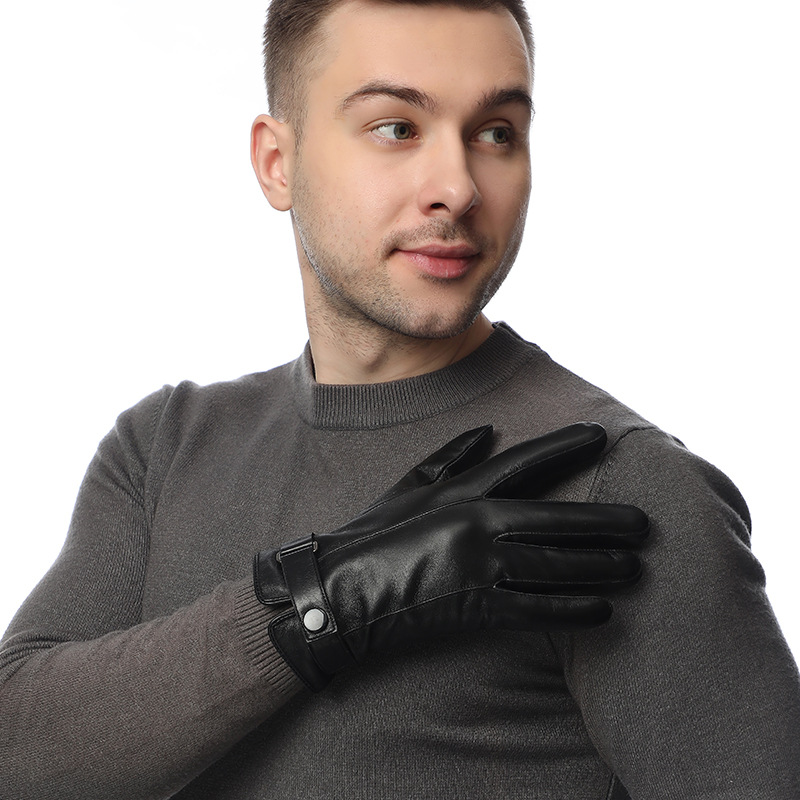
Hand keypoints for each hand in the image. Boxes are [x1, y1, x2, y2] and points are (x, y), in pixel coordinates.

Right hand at [254, 422, 648, 690]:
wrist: (345, 590)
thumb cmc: (376, 535)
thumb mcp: (410, 487)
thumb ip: (451, 457)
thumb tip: (486, 430)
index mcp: (462, 490)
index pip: (525, 462)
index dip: (565, 446)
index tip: (600, 436)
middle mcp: (478, 524)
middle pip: (556, 519)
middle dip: (604, 522)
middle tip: (642, 524)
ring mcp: (481, 567)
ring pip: (556, 565)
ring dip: (600, 566)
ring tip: (633, 567)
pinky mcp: (478, 608)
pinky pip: (538, 610)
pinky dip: (573, 610)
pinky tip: (603, 610)